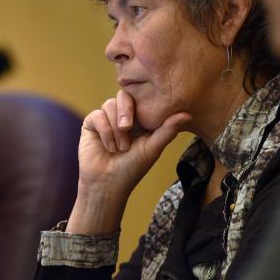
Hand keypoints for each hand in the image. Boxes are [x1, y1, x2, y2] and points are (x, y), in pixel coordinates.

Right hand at [67, 89, 190, 233]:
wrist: (107, 183)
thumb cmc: (132, 169)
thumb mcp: (153, 148)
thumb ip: (168, 130)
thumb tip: (188, 114)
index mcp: (139, 119)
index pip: (140, 98)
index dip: (142, 105)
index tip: (144, 123)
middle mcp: (121, 116)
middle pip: (123, 96)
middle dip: (126, 112)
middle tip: (127, 128)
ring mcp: (105, 119)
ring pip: (109, 105)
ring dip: (115, 128)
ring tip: (120, 148)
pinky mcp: (91, 124)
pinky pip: (97, 115)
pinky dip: (105, 132)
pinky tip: (109, 147)